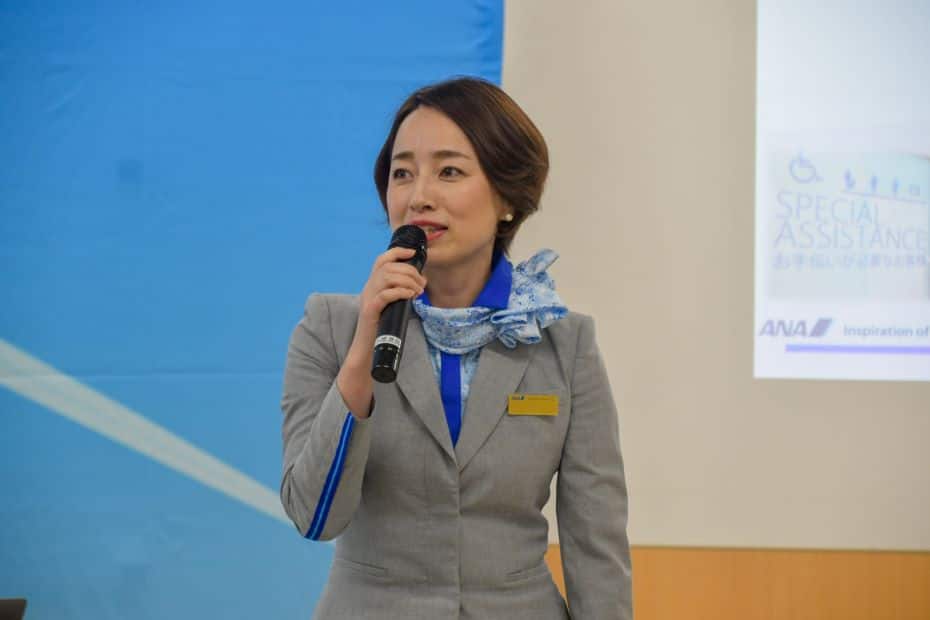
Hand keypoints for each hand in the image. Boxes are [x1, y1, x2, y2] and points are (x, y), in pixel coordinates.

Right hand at [337, 247, 425, 417]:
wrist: (367, 350)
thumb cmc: (383, 328)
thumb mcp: (392, 306)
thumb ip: (401, 293)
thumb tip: (420, 284)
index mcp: (372, 285)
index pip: (381, 260)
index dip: (397, 252)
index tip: (412, 253)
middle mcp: (368, 288)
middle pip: (388, 268)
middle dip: (410, 272)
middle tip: (422, 285)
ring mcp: (367, 299)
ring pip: (386, 277)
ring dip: (407, 281)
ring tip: (418, 292)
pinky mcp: (369, 311)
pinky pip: (384, 295)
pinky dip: (399, 292)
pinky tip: (410, 296)